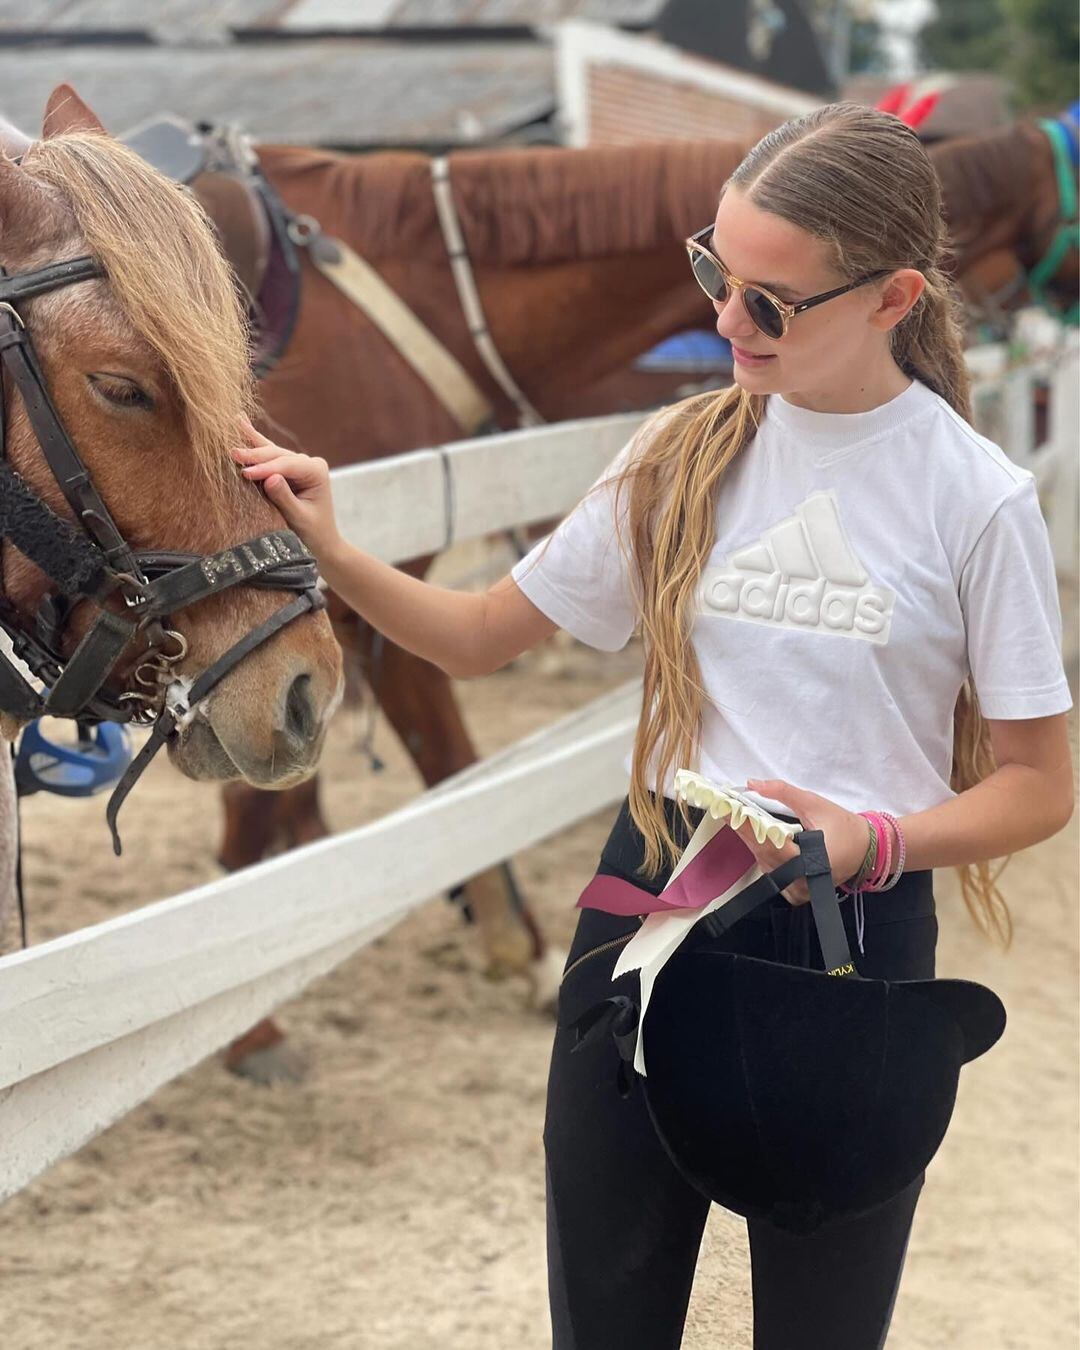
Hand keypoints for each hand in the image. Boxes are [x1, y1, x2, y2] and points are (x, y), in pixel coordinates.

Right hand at [231, 418, 340, 561]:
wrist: (321, 542)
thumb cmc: (313, 533)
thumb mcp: (299, 518)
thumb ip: (285, 498)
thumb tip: (270, 477)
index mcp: (316, 471)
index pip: (286, 465)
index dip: (265, 468)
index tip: (244, 474)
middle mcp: (308, 462)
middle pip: (277, 454)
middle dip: (254, 455)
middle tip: (231, 454)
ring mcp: (298, 463)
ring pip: (270, 451)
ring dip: (250, 444)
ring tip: (230, 425)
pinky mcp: (287, 468)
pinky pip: (268, 453)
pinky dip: (254, 440)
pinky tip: (240, 421)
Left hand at [729, 778, 869, 905]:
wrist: (865, 850)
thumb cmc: (843, 826)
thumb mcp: (814, 804)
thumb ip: (783, 792)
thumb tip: (752, 784)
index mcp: (813, 862)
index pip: (771, 843)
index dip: (747, 825)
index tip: (728, 808)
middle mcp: (804, 882)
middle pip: (764, 854)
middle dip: (744, 830)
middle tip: (724, 809)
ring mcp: (799, 892)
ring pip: (765, 864)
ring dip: (750, 840)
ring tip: (734, 819)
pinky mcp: (796, 894)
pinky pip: (771, 872)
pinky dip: (762, 853)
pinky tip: (752, 836)